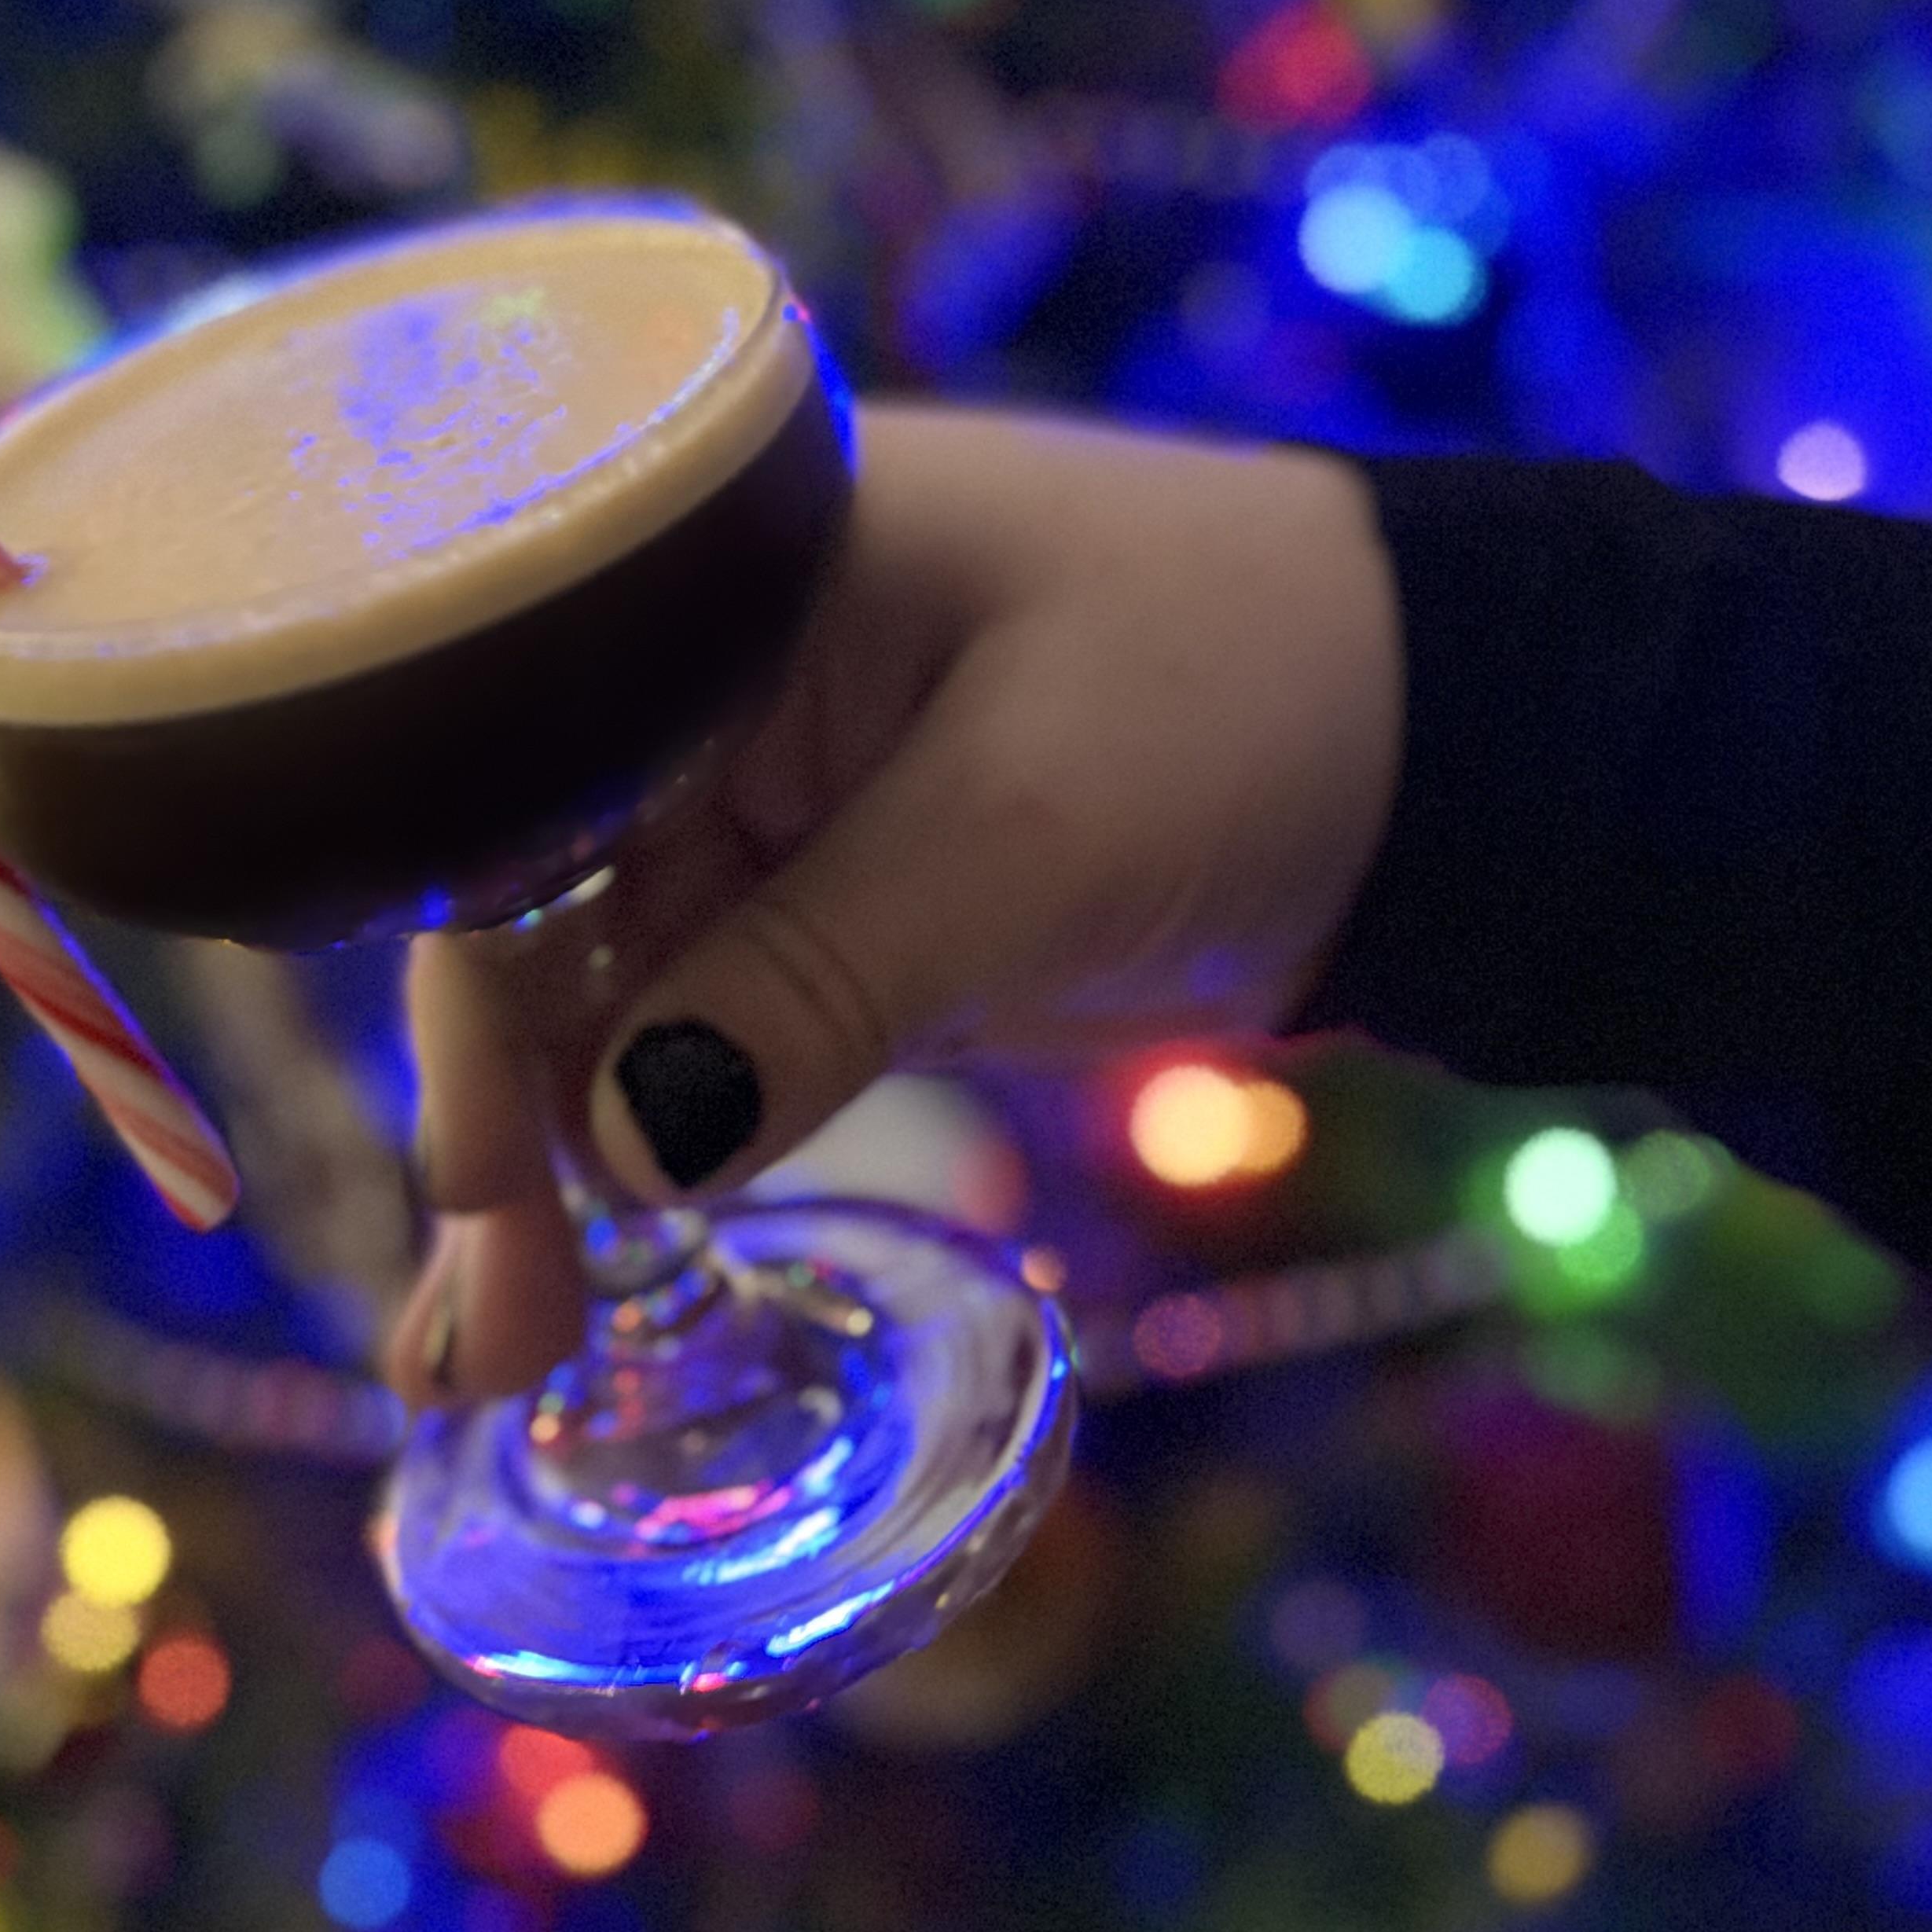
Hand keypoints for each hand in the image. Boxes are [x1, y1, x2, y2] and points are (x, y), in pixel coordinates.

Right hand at [387, 409, 1402, 1403]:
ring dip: (545, 1162)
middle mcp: (705, 671)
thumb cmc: (1248, 689)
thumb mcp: (1029, 828)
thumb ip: (816, 973)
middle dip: (496, 1118)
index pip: (527, 791)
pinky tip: (576, 1275)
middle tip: (479, 1344)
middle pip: (535, 904)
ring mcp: (766, 787)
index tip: (482, 1187)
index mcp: (719, 570)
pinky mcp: (834, 893)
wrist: (1452, 726)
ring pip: (600, 987)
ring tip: (487, 1361)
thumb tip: (620, 1145)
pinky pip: (693, 1020)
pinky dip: (640, 1142)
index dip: (482, 994)